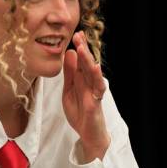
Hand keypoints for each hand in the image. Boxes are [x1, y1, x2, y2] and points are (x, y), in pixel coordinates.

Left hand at [62, 30, 109, 150]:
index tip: (76, 34)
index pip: (80, 60)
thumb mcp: (69, 89)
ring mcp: (94, 92)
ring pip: (92, 73)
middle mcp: (90, 83)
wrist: (88, 133)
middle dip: (82, 49)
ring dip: (87, 60)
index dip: (79, 47)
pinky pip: (98, 88)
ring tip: (82, 48)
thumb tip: (68, 53)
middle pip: (86, 63)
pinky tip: (96, 68)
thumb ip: (69, 73)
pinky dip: (97, 78)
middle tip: (78, 35)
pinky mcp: (95, 102)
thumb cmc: (80, 111)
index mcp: (82, 79)